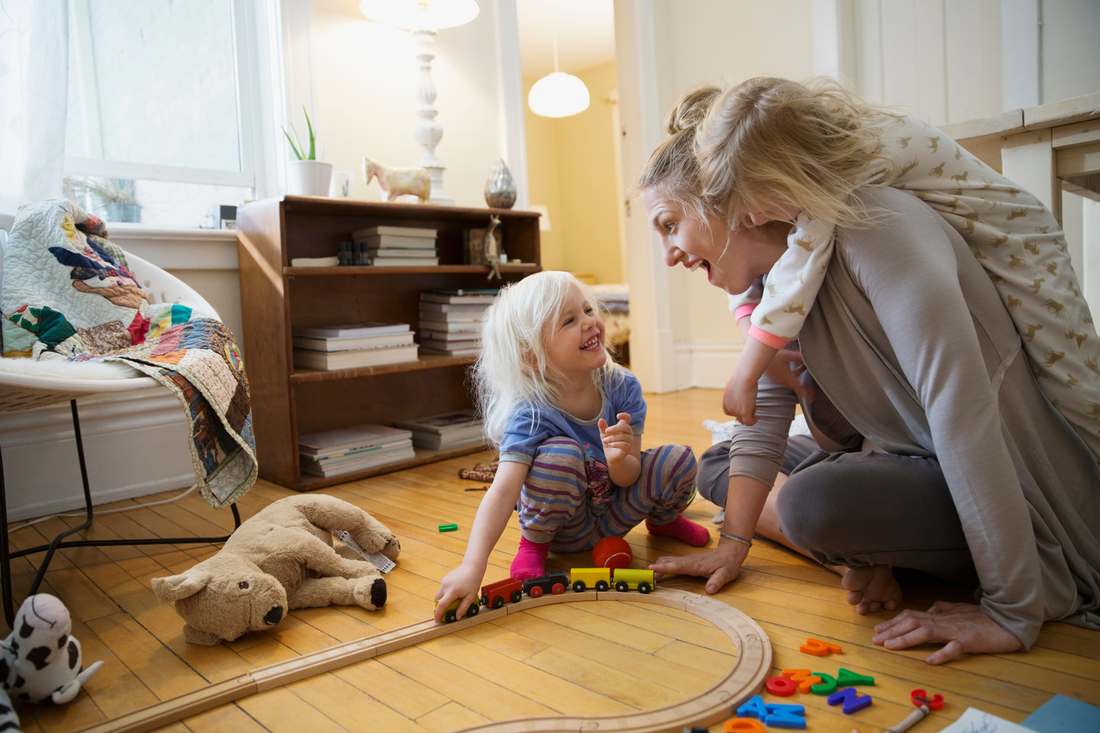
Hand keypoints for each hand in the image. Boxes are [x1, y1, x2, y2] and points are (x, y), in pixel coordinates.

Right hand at [433, 563, 483, 622]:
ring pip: (439, 595)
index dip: (438, 614)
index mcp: (452, 591)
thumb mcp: (471, 597)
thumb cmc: (473, 581)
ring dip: (443, 599)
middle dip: (440, 607)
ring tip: (455, 599)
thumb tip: (457, 617)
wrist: (472, 567)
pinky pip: (442, 589)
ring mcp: (444, 581)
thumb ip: (463, 608)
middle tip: (449, 610)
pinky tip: (455, 591)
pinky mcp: (444, 579)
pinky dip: (445, 593)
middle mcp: (445, 585)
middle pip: (437, 601)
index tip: (437, 620)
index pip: (442, 605)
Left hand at [598, 413, 632, 465]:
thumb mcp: (604, 434)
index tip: (617, 416)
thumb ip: (602, 427)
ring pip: (623, 436)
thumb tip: (600, 419)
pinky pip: (624, 444)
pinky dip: (616, 444)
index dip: (624, 415)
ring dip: (612, 438)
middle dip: (615, 428)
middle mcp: (628, 433)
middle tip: (606, 431)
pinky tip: (610, 444)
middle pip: (625, 426)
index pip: (627, 418)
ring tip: (605, 440)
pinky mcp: (628, 448)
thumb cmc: (609, 442)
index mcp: (623, 427)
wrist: (611, 455)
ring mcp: (629, 441)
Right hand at [649, 541, 749, 594]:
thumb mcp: (726, 574)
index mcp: (695, 564)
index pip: (677, 566)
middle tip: (646, 577)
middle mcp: (688, 560)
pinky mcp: (687, 561)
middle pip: (667, 561)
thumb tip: (709, 590)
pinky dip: (662, 566)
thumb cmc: (728, 563)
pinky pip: (671, 562)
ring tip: (649, 576)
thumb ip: (717, 581)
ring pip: (668, 560)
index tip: (651, 568)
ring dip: (657, 566)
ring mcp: (687, 560)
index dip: (664, 568)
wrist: (730, 552)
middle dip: (655, 567)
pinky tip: (659, 572)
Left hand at [722, 374, 758, 424]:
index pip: (730, 412)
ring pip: (743, 420)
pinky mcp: (744, 413)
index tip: (745, 403)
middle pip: (737, 416)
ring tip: (754, 406)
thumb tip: (738, 395)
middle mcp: (728, 408)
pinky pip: (748, 423)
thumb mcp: (734, 388)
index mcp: (725, 402)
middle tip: (751, 403)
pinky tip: (757, 417)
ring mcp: (735, 411)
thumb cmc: (741, 379)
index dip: (738, 410)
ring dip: (750, 415)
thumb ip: (734, 394)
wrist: (744, 378)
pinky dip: (753, 421)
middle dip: (745, 411)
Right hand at [765, 348, 813, 400]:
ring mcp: (779, 379)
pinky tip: (799, 367)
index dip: (806, 393)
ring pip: (792, 382)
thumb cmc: (773, 357)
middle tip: (813, 394)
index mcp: (787, 378)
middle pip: (796, 387)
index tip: (812, 397)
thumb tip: (808, 357)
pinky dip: (794, 376)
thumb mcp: (787, 355)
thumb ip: (798, 357)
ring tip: (806, 373)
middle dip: (804, 390)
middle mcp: (783, 381)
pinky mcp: (776, 376)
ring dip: (799, 380)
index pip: (799, 388)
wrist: (758, 359)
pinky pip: (787, 379)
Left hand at [871, 601, 1023, 664]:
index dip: (893, 622)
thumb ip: (945, 608)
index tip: (878, 629)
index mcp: (941, 615)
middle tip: (875, 640)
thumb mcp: (962, 610)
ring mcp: (957, 630)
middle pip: (913, 623)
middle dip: (892, 630)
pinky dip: (942, 653)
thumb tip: (931, 607)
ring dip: (906, 639)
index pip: (911, 616)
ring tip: (890, 646)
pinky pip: (955, 647)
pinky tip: (929, 660)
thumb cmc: (985, 616)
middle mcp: (945, 620)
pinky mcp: (971, 641)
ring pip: (927, 632)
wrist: (1010, 620)